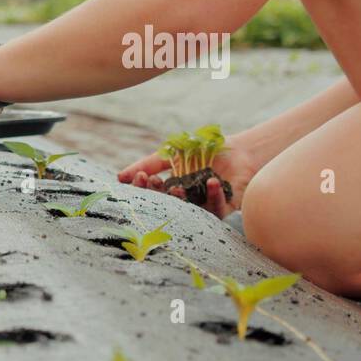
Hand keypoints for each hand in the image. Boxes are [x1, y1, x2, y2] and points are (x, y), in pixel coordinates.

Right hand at [117, 140, 258, 218]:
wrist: (240, 150)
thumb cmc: (205, 151)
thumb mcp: (171, 154)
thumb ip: (148, 164)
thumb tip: (120, 178)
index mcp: (173, 190)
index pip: (154, 193)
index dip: (145, 188)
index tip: (141, 177)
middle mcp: (187, 201)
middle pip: (168, 204)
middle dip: (158, 195)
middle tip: (153, 183)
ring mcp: (205, 206)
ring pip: (190, 211)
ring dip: (182, 200)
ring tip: (177, 188)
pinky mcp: (226, 207)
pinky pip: (217, 208)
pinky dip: (213, 196)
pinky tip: (210, 181)